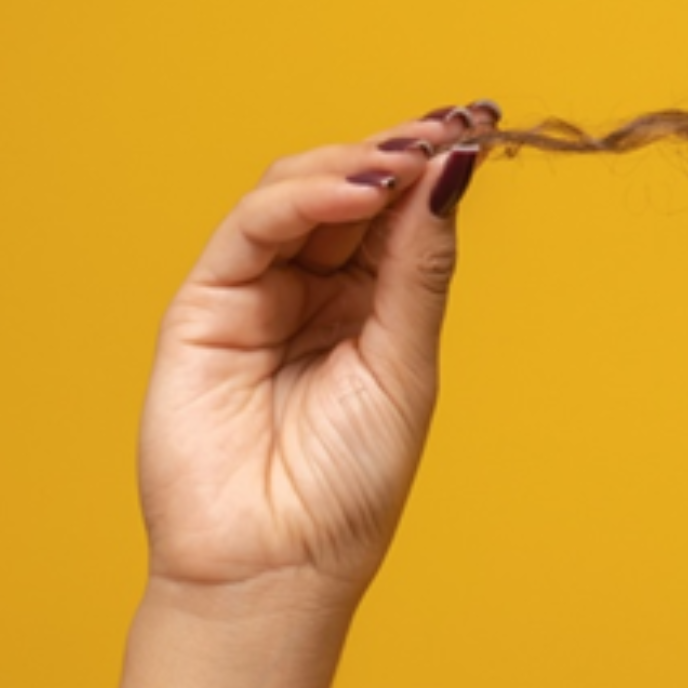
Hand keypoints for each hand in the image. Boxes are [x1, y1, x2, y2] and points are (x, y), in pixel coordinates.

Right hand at [136, 103, 496, 606]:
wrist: (278, 566)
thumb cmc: (349, 484)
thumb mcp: (406, 361)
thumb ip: (421, 266)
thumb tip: (454, 172)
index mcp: (372, 301)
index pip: (401, 209)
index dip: (435, 162)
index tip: (481, 121)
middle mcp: (315, 284)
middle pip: (354, 186)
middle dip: (404, 148)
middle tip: (455, 123)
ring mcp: (259, 288)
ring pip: (301, 189)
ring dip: (360, 163)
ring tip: (412, 156)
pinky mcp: (206, 301)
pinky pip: (253, 227)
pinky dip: (306, 197)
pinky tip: (361, 190)